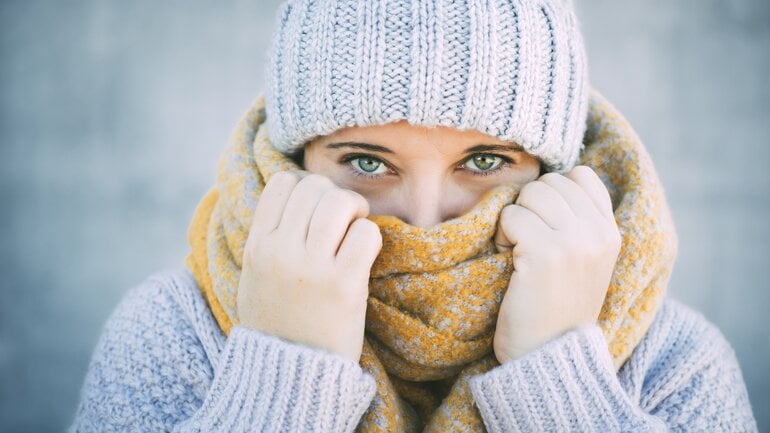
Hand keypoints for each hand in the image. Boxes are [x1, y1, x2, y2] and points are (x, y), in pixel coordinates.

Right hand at [237, 171, 381, 361]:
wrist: (288, 375)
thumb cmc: (277, 322)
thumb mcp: (256, 276)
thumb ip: (269, 237)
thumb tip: (295, 192)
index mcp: (257, 246)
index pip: (283, 183)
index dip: (306, 185)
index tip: (317, 205)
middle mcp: (281, 251)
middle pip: (315, 187)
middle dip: (335, 195)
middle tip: (344, 217)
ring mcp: (312, 268)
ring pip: (340, 202)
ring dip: (355, 210)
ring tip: (355, 229)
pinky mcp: (343, 285)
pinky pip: (366, 233)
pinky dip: (370, 236)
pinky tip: (364, 254)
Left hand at [492, 166, 620, 363]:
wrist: (547, 355)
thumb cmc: (554, 308)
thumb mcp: (583, 261)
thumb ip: (578, 222)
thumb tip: (549, 181)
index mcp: (610, 232)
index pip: (580, 175)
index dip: (552, 193)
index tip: (545, 225)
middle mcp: (598, 233)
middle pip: (549, 182)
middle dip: (529, 208)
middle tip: (527, 244)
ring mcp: (574, 242)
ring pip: (529, 194)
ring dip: (514, 220)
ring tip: (520, 253)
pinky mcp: (545, 253)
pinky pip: (511, 216)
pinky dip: (502, 236)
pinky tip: (511, 262)